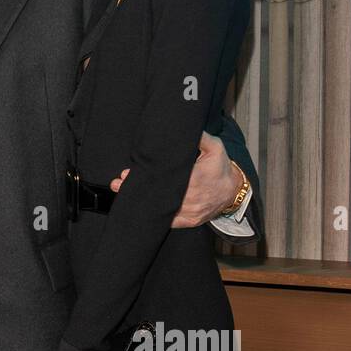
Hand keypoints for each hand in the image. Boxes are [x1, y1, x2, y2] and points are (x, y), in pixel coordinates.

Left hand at [109, 131, 239, 227]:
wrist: (232, 191)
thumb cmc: (220, 167)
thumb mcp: (216, 148)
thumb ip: (201, 138)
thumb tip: (187, 128)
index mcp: (195, 178)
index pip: (167, 179)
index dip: (147, 176)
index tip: (129, 173)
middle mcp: (191, 197)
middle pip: (160, 195)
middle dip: (138, 189)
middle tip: (118, 184)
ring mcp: (190, 212)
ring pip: (162, 209)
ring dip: (142, 203)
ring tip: (123, 195)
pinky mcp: (189, 221)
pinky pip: (169, 221)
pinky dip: (154, 216)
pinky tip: (139, 210)